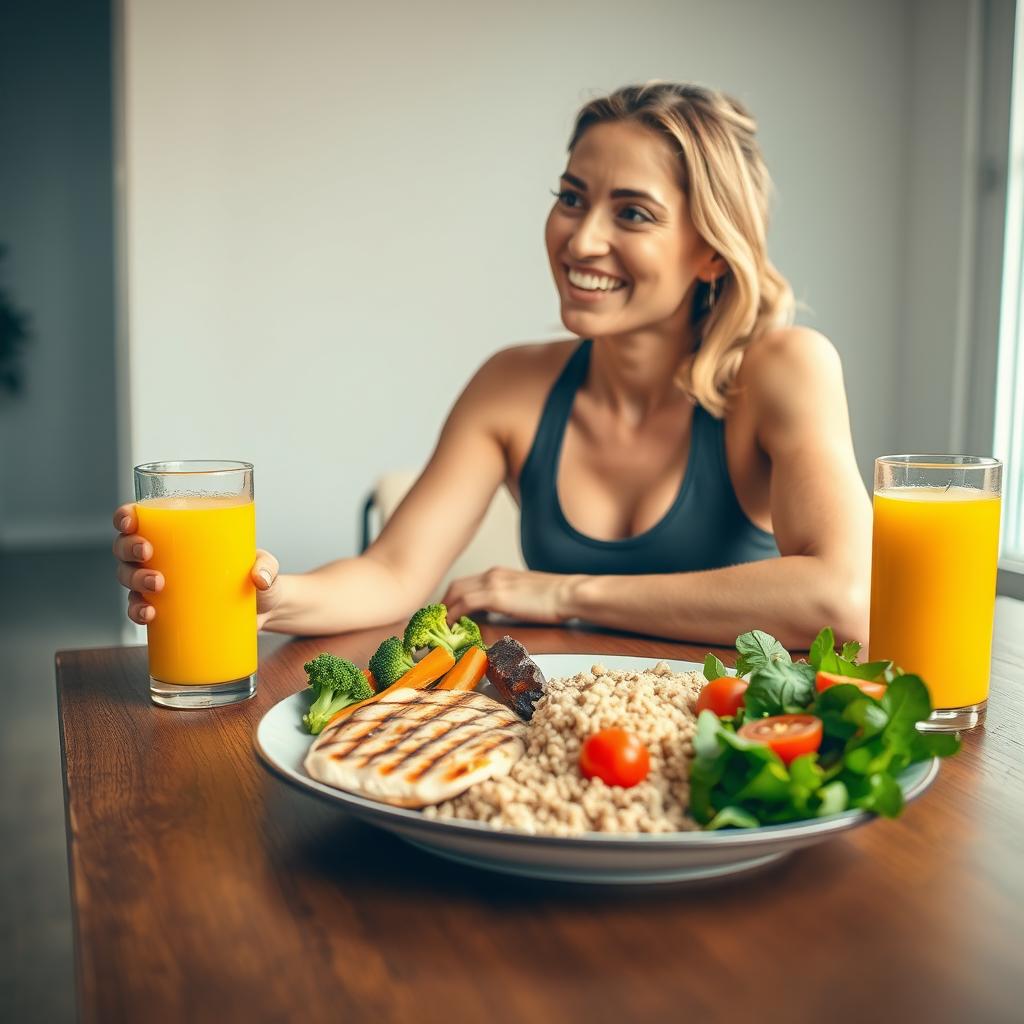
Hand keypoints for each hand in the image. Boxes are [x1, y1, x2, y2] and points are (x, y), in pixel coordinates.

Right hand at [111, 503, 281, 628]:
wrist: (263, 610)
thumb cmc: (256, 574)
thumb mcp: (265, 563)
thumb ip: (267, 566)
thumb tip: (260, 578)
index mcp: (179, 533)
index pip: (140, 517)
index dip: (125, 516)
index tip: (131, 521)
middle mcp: (162, 555)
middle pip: (126, 547)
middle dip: (129, 548)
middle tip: (147, 554)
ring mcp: (160, 583)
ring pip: (128, 576)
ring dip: (134, 580)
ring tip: (157, 586)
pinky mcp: (166, 610)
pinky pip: (139, 608)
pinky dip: (137, 611)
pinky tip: (149, 614)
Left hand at [442, 567, 581, 623]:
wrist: (569, 594)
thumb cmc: (556, 598)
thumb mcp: (526, 595)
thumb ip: (511, 600)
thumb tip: (503, 615)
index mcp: (500, 574)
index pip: (467, 583)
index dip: (454, 599)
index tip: (448, 614)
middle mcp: (493, 574)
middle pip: (456, 586)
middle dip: (444, 604)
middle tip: (439, 622)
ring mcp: (493, 583)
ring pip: (456, 593)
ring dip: (445, 610)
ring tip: (439, 628)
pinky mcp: (497, 596)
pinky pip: (465, 604)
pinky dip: (454, 614)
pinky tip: (451, 627)